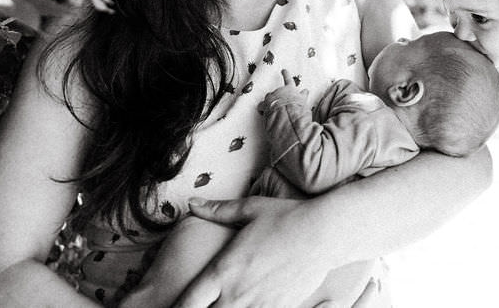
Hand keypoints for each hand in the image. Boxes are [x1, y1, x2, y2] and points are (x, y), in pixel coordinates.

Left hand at [173, 196, 324, 307]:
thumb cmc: (289, 217)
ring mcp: (259, 306)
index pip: (187, 303)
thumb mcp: (250, 209)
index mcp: (223, 270)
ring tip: (230, 303)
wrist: (326, 232)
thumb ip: (218, 210)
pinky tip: (251, 305)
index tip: (172, 307)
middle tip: (203, 305)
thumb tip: (192, 203)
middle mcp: (236, 294)